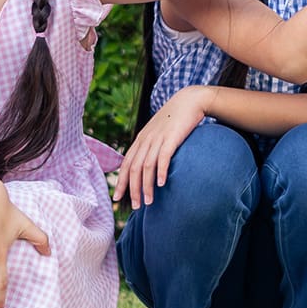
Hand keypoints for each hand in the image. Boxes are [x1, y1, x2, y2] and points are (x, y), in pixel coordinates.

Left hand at [113, 86, 211, 208]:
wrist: (189, 100)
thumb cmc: (175, 119)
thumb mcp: (158, 132)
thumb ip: (151, 146)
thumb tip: (149, 165)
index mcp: (141, 140)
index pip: (126, 164)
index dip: (121, 182)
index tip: (118, 198)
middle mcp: (145, 140)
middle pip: (134, 169)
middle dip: (132, 190)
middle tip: (135, 207)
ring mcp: (158, 139)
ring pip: (146, 166)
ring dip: (146, 186)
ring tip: (148, 202)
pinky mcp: (172, 138)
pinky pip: (163, 157)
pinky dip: (160, 171)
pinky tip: (161, 184)